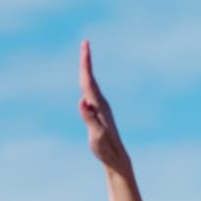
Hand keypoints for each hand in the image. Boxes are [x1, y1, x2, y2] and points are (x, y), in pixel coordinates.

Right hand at [79, 39, 130, 176]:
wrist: (117, 158)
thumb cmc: (106, 149)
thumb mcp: (96, 136)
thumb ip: (89, 118)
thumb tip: (82, 101)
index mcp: (99, 106)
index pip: (89, 81)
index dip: (86, 64)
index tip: (85, 47)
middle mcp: (101, 103)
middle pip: (90, 79)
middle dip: (86, 61)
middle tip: (84, 43)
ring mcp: (101, 108)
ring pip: (91, 84)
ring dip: (87, 69)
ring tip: (84, 55)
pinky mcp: (100, 113)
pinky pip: (91, 92)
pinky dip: (87, 82)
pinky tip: (86, 81)